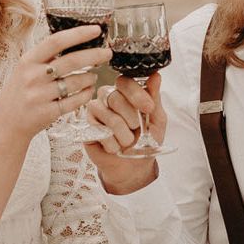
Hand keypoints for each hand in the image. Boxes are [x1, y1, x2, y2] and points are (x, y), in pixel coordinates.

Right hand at [0, 25, 111, 139]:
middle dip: (94, 55)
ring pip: (76, 82)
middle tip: (107, 53)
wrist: (7, 122)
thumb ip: (45, 56)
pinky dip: (86, 94)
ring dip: (90, 77)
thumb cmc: (20, 91)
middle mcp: (33, 76)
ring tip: (93, 75)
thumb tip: (75, 41)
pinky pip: (75, 101)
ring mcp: (40, 96)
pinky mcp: (48, 113)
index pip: (56, 41)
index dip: (78, 34)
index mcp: (28, 60)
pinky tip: (88, 90)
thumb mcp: (25, 68)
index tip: (96, 30)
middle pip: (71, 61)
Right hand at [83, 73, 166, 193]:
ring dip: (122, 133)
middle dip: (130, 116)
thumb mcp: (157, 120)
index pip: (124, 81)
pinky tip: (115, 147)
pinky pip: (97, 129)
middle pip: (114, 96)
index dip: (136, 94)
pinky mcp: (86, 127)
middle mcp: (108, 98)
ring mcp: (95, 112)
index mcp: (126, 93)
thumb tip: (155, 76)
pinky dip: (111, 142)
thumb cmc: (146, 142)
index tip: (148, 108)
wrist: (134, 168)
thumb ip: (154, 98)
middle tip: (136, 128)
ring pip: (106, 113)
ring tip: (127, 142)